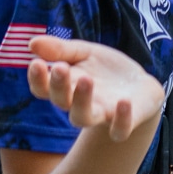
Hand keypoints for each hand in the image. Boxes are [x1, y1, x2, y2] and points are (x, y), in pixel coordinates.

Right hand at [26, 36, 164, 141]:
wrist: (141, 85)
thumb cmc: (106, 69)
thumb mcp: (85, 52)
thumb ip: (61, 49)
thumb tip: (32, 43)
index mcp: (67, 87)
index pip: (43, 88)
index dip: (37, 78)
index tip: (36, 62)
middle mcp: (80, 104)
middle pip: (61, 101)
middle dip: (58, 85)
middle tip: (60, 67)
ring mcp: (102, 114)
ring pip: (83, 118)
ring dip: (82, 100)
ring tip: (86, 79)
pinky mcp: (125, 123)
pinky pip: (119, 130)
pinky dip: (120, 120)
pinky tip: (123, 101)